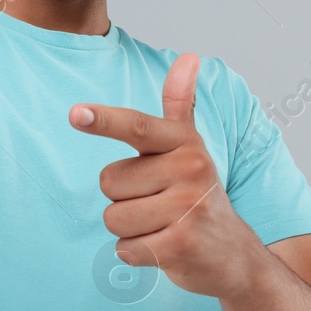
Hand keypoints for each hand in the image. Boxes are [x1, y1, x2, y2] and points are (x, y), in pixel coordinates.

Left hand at [68, 53, 262, 299]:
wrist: (234, 254)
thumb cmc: (198, 195)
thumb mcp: (190, 148)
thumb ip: (180, 104)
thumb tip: (188, 57)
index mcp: (184, 143)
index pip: (137, 127)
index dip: (104, 121)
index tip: (76, 113)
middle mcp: (190, 170)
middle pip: (109, 182)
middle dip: (123, 198)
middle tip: (157, 204)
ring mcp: (187, 209)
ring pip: (113, 218)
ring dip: (128, 229)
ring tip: (160, 225)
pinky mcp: (180, 245)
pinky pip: (125, 248)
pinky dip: (136, 253)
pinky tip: (162, 247)